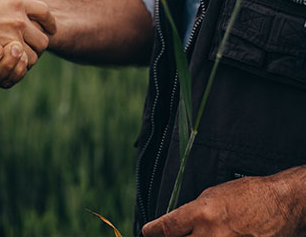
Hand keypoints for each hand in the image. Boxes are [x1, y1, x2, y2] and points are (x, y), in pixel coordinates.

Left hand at [142, 166, 305, 236]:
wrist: (280, 204)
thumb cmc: (247, 195)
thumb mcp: (212, 196)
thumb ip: (191, 213)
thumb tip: (175, 226)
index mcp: (201, 214)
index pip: (166, 229)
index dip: (152, 232)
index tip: (148, 232)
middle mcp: (211, 235)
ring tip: (196, 235)